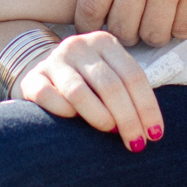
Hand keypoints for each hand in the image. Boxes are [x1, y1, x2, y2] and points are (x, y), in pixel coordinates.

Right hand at [14, 31, 163, 148]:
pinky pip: (50, 98)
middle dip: (128, 118)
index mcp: (104, 42)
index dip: (147, 107)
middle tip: (136, 143)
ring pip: (80, 93)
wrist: (42, 77)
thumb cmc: (87, 84)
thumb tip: (152, 130)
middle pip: (111, 85)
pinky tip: (74, 123)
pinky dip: (65, 113)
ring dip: (100, 117)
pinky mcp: (32, 79)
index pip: (133, 76)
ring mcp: (53, 60)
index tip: (155, 134)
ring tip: (111, 133)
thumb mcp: (110, 79)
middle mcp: (78, 46)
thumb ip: (128, 94)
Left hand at [66, 0, 186, 44]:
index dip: (88, 24)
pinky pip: (185, 27)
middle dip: (124, 33)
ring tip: (157, 25)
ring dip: (154, 34)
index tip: (96, 27)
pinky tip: (181, 17)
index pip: (90, 7)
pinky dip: (181, 28)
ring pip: (154, 34)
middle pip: (121, 28)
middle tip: (132, 27)